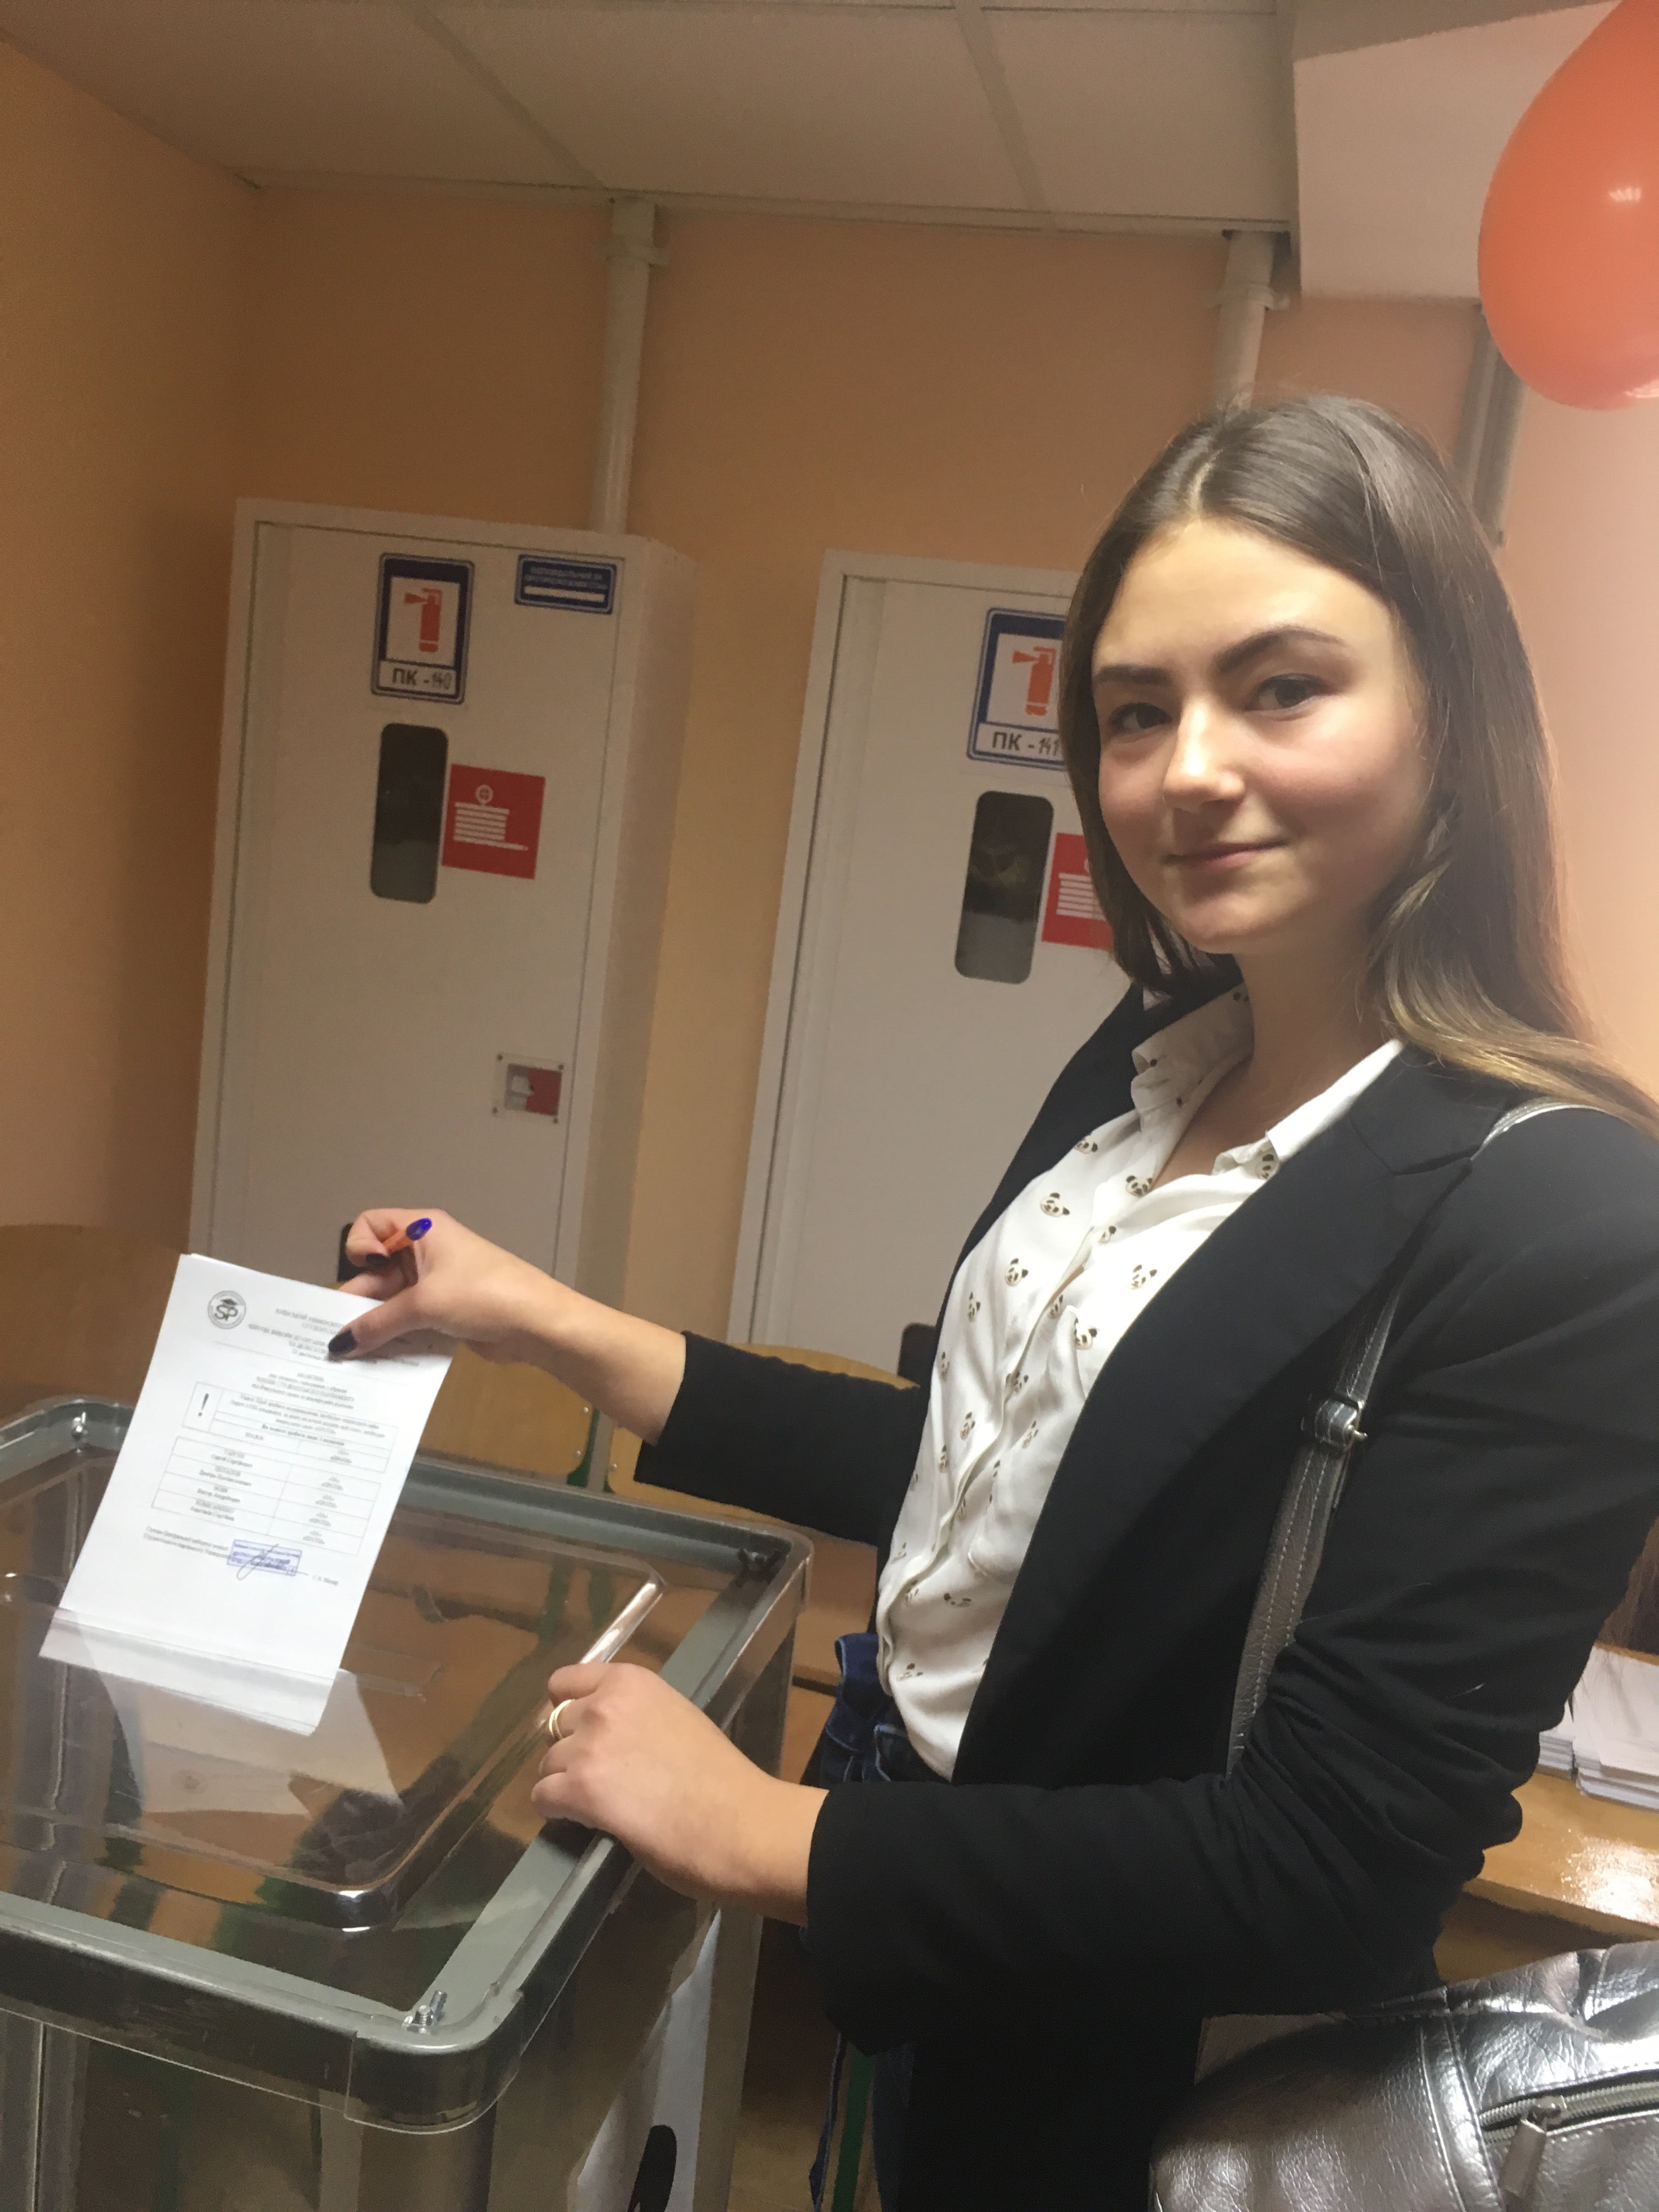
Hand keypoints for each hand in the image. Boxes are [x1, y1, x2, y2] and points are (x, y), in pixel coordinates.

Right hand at [333, 1208, 685, 1440]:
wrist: (538, 1324)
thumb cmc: (482, 1295)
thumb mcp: (424, 1304)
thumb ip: (377, 1323)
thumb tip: (338, 1344)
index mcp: (422, 1229)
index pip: (370, 1225)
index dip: (359, 1248)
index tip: (370, 1273)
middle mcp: (426, 1250)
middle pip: (375, 1269)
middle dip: (359, 1299)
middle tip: (339, 1335)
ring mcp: (436, 1282)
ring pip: (390, 1299)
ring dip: (375, 1324)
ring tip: (353, 1355)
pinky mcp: (445, 1311)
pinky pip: (408, 1320)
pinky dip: (394, 1336)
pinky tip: (380, 1360)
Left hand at [533, 1663, 824, 1922]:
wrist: (738, 1821)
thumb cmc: (721, 1777)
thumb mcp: (677, 1720)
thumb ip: (638, 1718)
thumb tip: (614, 1741)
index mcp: (631, 1681)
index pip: (565, 1681)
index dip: (568, 1709)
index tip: (582, 1731)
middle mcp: (603, 1705)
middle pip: (555, 1725)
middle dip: (571, 1750)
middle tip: (599, 1777)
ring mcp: (588, 1746)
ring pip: (547, 1764)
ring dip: (565, 1783)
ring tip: (598, 1804)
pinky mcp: (579, 1789)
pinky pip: (543, 1797)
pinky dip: (558, 1811)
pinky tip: (586, 1821)